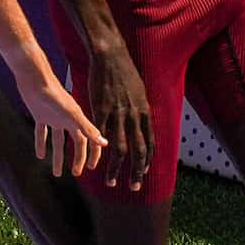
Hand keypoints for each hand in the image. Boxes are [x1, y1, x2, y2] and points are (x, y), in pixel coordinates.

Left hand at [20, 73, 103, 177]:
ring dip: (58, 156)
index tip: (90, 168)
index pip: (88, 141)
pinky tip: (40, 155)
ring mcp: (54, 118)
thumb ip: (88, 129)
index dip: (92, 154)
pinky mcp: (40, 115)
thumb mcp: (72, 115)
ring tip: (57, 173)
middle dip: (76, 159)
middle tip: (75, 174)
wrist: (35, 78)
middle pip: (75, 143)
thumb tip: (105, 143)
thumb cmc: (54, 94)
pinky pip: (42, 133)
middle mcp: (67, 120)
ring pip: (58, 141)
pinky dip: (41, 144)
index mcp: (77, 120)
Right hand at [83, 39, 151, 190]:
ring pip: (119, 148)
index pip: (149, 143)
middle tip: (134, 188)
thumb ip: (140, 110)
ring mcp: (117, 115)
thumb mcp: (139, 92)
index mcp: (144, 113)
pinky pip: (101, 138)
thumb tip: (143, 121)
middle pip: (138, 151)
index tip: (143, 173)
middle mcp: (134, 116)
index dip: (147, 161)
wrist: (110, 56)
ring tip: (111, 182)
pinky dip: (98, 152)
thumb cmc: (124, 72)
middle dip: (136, 172)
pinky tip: (94, 163)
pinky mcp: (101, 111)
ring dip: (116, 168)